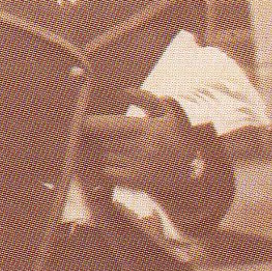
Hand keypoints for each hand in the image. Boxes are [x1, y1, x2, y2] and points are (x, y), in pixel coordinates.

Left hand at [80, 91, 203, 190]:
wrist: (195, 171)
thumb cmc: (181, 139)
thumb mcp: (172, 115)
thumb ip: (149, 100)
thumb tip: (126, 90)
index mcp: (146, 128)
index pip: (108, 125)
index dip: (88, 123)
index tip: (76, 122)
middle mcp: (140, 146)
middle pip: (102, 141)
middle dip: (89, 139)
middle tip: (76, 136)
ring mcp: (137, 164)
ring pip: (104, 156)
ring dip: (97, 153)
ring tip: (93, 150)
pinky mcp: (135, 180)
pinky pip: (109, 172)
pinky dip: (104, 168)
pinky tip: (104, 165)